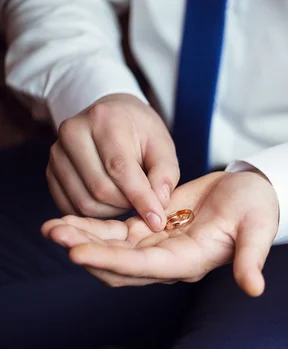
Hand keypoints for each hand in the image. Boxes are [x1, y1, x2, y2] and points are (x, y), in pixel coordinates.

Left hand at [41, 171, 279, 296]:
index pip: (145, 267)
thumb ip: (251, 258)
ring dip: (83, 240)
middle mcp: (169, 259)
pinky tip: (70, 219)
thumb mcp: (258, 229)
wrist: (252, 192)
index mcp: (191, 261)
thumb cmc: (258, 209)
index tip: (78, 252)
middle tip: (55, 234)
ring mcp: (157, 244)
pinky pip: (116, 233)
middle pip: (119, 264)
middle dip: (87, 251)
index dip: (112, 261)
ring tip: (51, 227)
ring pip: (112, 249)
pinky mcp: (151, 227)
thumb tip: (255, 290)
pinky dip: (93, 228)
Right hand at [47, 93, 178, 230]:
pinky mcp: (50, 172)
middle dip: (128, 204)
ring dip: (112, 212)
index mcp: (105, 120)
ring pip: (85, 203)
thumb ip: (165, 173)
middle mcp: (73, 133)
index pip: (120, 168)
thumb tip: (159, 203)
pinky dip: (95, 214)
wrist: (112, 116)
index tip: (158, 221)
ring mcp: (56, 153)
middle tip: (144, 201)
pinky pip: (71, 207)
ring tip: (128, 198)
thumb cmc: (141, 132)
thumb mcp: (162, 145)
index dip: (140, 198)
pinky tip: (111, 203)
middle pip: (100, 189)